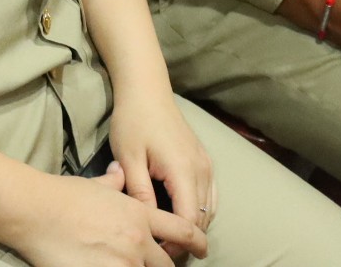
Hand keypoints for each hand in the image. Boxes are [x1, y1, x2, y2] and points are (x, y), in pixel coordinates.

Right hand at [13, 162, 202, 266]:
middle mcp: (138, 241)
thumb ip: (114, 183)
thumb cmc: (63, 195)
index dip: (198, 242)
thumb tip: (118, 174)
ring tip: (126, 263)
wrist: (37, 210)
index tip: (202, 249)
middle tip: (157, 265)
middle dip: (165, 266)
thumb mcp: (95, 184)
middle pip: (168, 264)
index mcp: (139, 215)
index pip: (182, 230)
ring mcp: (124, 262)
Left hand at [107, 84, 214, 258]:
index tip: (159, 250)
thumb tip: (148, 223)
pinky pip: (211, 196)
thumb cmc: (133, 122)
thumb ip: (139, 192)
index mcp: (183, 170)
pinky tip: (183, 217)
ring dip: (194, 226)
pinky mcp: (205, 161)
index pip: (189, 219)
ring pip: (210, 209)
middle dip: (186, 238)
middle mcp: (202, 170)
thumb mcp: (129, 158)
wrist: (147, 91)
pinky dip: (201, 211)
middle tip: (163, 249)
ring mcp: (207, 165)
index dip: (177, 240)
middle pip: (203, 218)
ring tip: (171, 238)